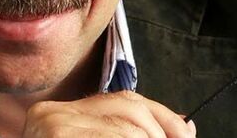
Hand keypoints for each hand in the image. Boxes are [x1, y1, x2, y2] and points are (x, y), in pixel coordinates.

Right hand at [23, 90, 196, 136]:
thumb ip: (132, 133)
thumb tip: (186, 130)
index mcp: (63, 114)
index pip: (127, 102)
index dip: (165, 120)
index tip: (186, 137)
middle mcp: (53, 114)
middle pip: (131, 112)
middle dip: (160, 137)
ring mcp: (51, 127)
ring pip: (129, 130)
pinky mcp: (55, 135)